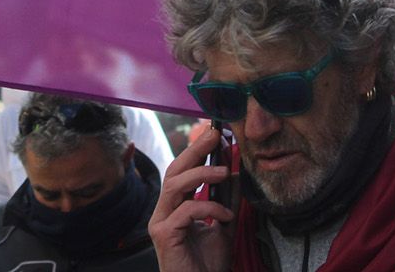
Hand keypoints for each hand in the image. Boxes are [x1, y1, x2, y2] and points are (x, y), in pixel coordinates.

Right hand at [148, 125, 234, 271]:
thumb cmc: (208, 264)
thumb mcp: (223, 224)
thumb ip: (226, 199)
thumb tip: (233, 170)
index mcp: (174, 208)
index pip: (182, 172)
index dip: (197, 152)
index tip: (216, 135)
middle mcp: (163, 212)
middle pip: (173, 171)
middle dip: (195, 150)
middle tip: (214, 135)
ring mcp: (160, 222)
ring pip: (175, 184)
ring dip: (202, 174)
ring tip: (224, 172)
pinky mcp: (164, 234)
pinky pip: (186, 210)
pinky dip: (209, 207)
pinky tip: (225, 217)